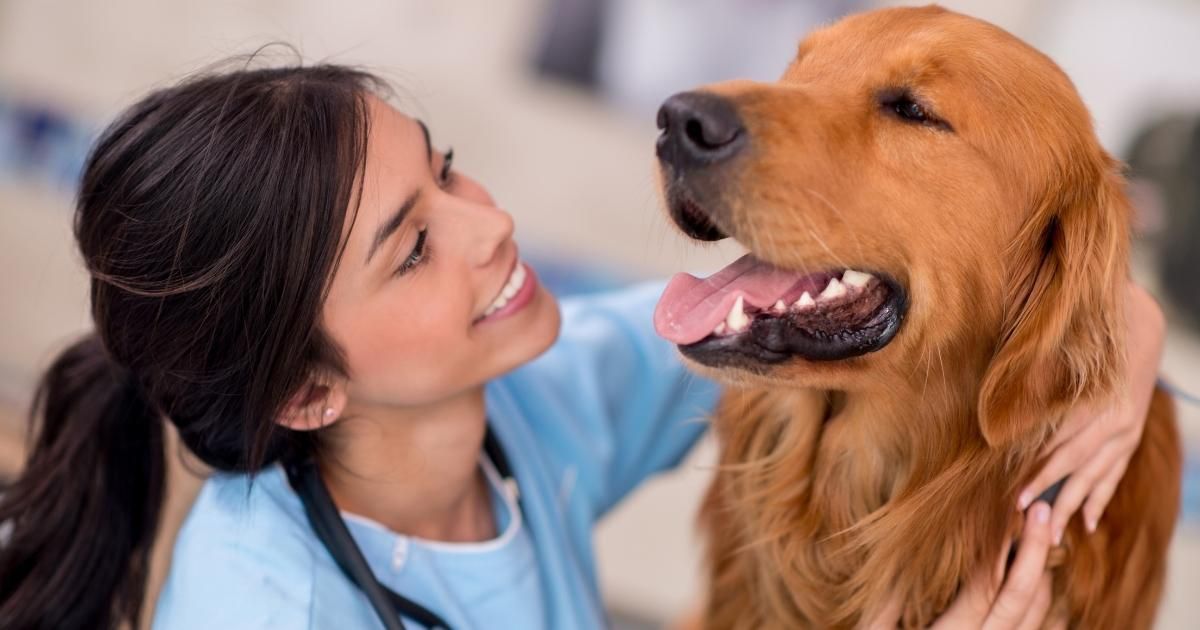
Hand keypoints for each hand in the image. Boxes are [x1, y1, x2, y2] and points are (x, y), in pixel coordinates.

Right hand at [866, 502, 1056, 629]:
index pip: (981, 585)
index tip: (1003, 511)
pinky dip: (1051, 611)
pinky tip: (1045, 587)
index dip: (996, 545)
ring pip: (1041, 618)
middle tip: (1038, 510)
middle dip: (1034, 550)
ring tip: (1042, 541)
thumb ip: (889, 602)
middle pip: (1020, 597)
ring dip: (1046, 577)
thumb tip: (903, 558)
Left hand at [1018, 282, 1164, 542]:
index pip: (1060, 446)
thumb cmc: (1088, 339)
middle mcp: (1115, 424)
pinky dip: (1099, 500)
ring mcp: (1126, 434)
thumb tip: (996, 404)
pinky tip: (1087, 525)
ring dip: (1073, 506)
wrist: (1139, 330)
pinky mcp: (1130, 439)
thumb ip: (1033, 380)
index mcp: (1095, 404)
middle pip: (1076, 466)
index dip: (1036, 471)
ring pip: (1096, 478)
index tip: (1012, 493)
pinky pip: (1114, 476)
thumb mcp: (1059, 355)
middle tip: (1021, 517)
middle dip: (1049, 493)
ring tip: (1053, 535)